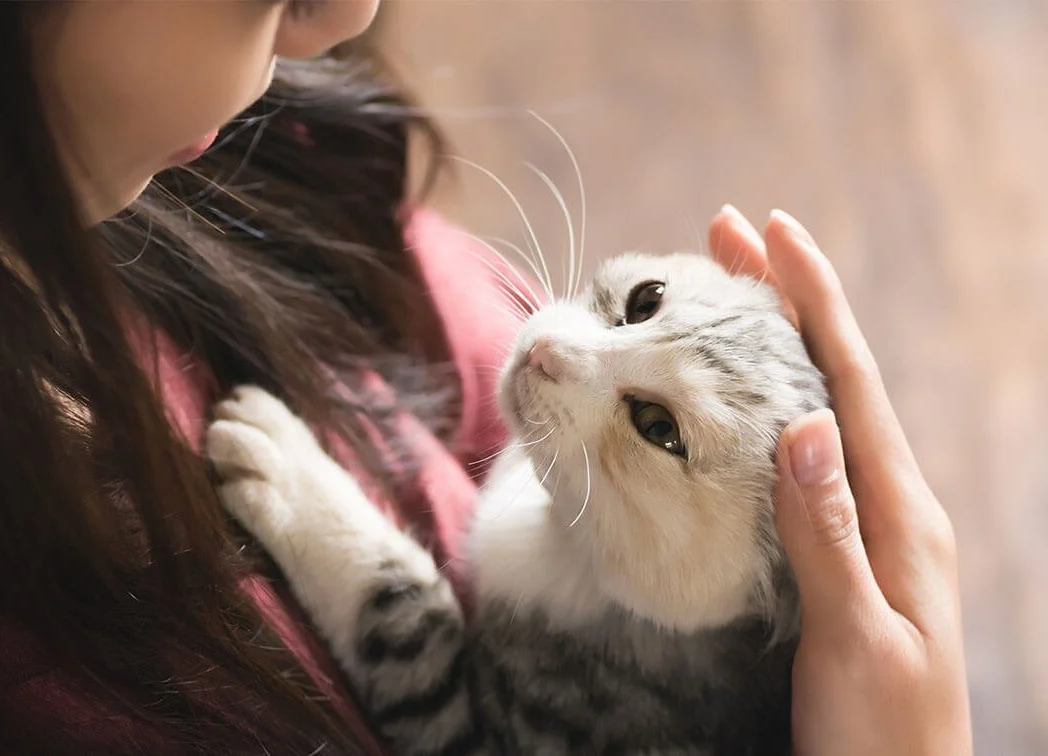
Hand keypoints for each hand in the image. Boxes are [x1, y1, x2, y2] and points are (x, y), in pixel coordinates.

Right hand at [708, 205, 972, 755]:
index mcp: (901, 515)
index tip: (770, 231)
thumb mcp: (856, 640)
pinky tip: (743, 402)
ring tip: (730, 295)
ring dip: (777, 344)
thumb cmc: (882, 736)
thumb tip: (803, 421)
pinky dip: (770, 405)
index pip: (850, 383)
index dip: (812, 302)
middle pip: (834, 378)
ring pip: (819, 411)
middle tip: (728, 235)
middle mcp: (890, 506)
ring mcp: (870, 529)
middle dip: (785, 301)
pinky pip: (807, 458)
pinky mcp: (844, 554)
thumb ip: (828, 533)